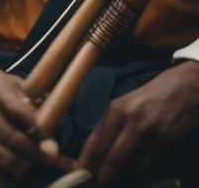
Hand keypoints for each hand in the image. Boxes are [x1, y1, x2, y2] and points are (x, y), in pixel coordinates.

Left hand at [78, 60, 198, 185]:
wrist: (186, 86)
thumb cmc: (155, 97)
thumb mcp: (129, 105)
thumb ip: (115, 123)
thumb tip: (100, 147)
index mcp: (114, 108)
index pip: (93, 138)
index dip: (85, 158)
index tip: (78, 171)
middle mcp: (125, 117)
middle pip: (102, 150)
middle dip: (95, 170)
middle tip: (90, 182)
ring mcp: (144, 128)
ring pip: (120, 158)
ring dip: (112, 173)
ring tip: (108, 181)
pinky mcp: (161, 137)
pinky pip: (143, 161)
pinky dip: (136, 171)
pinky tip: (134, 175)